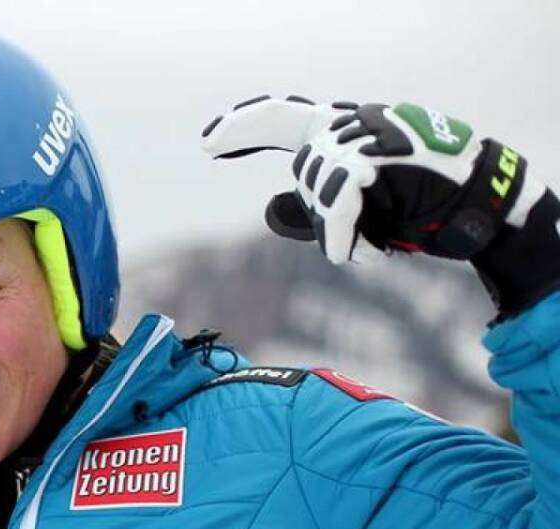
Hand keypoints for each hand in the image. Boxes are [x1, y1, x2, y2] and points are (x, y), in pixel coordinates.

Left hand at [201, 95, 559, 313]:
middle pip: (306, 168)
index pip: (285, 118)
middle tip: (354, 242)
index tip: (206, 144)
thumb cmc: (417, 211)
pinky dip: (339, 232)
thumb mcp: (355, 214)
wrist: (478, 208)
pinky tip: (353, 254)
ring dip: (339, 227)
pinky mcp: (382, 148)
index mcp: (345, 131)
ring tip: (370, 243)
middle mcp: (356, 121)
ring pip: (321, 182)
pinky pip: (338, 195)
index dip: (246, 127)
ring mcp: (372, 129)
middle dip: (324, 214)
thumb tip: (269, 207)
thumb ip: (314, 209)